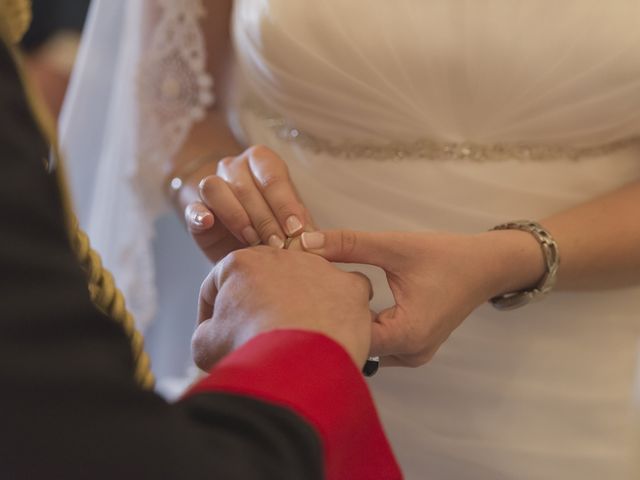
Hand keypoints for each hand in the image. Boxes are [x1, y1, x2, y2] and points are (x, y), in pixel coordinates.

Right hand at [184, 145, 313, 262]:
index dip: (285, 204)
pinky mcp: (194, 209)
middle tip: (278, 244)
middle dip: (265, 218)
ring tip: (252, 241)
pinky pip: (193, 207)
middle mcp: (235, 168)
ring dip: (236, 216)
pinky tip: (209, 223)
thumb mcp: (294, 224)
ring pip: (215, 188)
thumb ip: (302, 227)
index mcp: (263, 162)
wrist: (247, 245)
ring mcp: (212, 186)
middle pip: (246, 185)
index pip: (272, 176)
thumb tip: (311, 238)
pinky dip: (200, 215)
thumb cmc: (277, 228)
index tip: (296, 229)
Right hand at [192, 246, 373, 369]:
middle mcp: (283, 256)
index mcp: (242, 263)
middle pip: (271, 279)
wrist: (293, 366)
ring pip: (311, 282)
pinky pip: (350, 293)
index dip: (217, 309)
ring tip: (301, 337)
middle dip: (265, 303)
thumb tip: (213, 333)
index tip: (221, 332)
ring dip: (305, 303)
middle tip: (262, 335)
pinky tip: (334, 329)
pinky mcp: (350, 285)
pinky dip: (344, 310)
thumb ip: (206, 330)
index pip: (225, 280)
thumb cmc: (250, 351)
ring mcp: (320, 267)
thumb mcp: (204, 345)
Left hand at [300, 229, 544, 366]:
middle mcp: (410, 353)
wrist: (487, 266)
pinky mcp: (412, 347)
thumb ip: (349, 245)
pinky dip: (362, 323)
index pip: (349, 334)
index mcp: (407, 333)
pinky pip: (378, 341)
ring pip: (365, 343)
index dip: (323, 311)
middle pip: (355, 342)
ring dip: (347, 320)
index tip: (302, 291)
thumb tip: (304, 242)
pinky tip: (347, 303)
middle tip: (305, 292)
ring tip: (323, 296)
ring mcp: (412, 354)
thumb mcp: (394, 246)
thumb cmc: (446, 256)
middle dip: (332, 315)